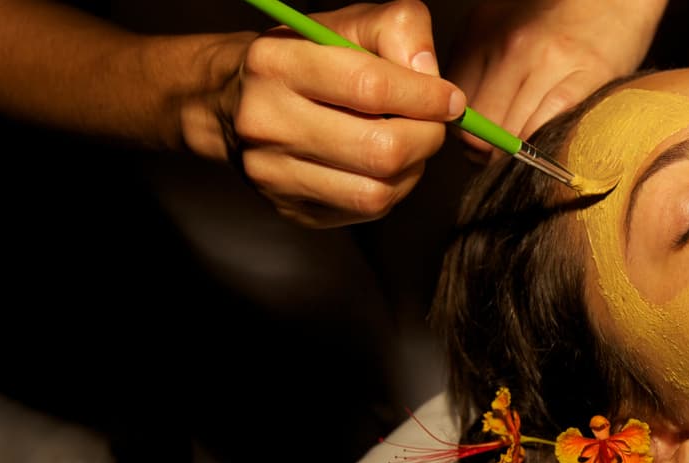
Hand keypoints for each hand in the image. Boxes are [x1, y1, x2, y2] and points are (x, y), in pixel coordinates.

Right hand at [230, 0, 464, 227]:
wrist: (238, 101)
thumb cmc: (308, 58)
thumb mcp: (348, 24)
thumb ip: (398, 30)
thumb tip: (431, 77)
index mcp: (277, 63)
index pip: (371, 87)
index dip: (425, 97)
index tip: (450, 99)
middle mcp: (266, 121)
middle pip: (380, 150)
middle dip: (426, 137)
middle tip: (433, 123)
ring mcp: (273, 173)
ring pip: (376, 191)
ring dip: (412, 168)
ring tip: (408, 142)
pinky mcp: (289, 207)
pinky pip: (365, 211)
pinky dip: (392, 189)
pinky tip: (385, 165)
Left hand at [446, 0, 664, 157]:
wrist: (610, 3)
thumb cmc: (554, 22)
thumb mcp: (499, 30)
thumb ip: (475, 67)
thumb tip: (459, 119)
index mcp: (484, 35)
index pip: (457, 104)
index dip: (464, 134)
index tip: (476, 144)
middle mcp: (512, 47)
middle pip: (481, 123)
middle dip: (485, 152)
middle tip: (496, 160)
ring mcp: (549, 62)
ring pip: (511, 133)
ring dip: (511, 158)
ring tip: (519, 159)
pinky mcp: (585, 77)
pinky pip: (547, 127)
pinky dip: (540, 149)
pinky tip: (543, 151)